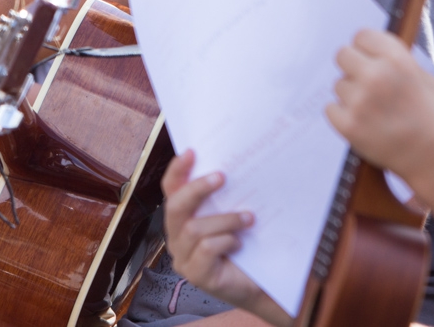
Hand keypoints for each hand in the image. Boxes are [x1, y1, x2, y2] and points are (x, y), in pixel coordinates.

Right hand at [162, 150, 289, 325]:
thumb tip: (233, 163)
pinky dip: (226, 241)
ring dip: (226, 219)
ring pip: (195, 229)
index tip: (191, 152)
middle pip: (175, 207)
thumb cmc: (247, 244)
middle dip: (197, 189)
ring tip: (248, 218)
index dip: (177, 170)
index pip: (171, 189)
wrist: (262, 281)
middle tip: (222, 176)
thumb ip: (225, 195)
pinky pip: (206, 249)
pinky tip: (239, 244)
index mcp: (183, 217)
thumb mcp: (233, 213)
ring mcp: (183, 258)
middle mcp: (177, 236)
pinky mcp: (195, 275)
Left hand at [324, 29, 433, 186]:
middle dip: (352, 68)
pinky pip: (330, 109)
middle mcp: (376, 75)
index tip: (368, 58)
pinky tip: (364, 123)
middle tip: (365, 83)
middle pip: (341, 55)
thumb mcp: (423, 78)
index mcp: (397, 59)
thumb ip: (394, 62)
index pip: (361, 35)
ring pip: (338, 85)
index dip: (365, 48)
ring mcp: (360, 101)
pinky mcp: (349, 126)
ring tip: (373, 111)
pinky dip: (343, 116)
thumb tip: (368, 51)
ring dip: (351, 95)